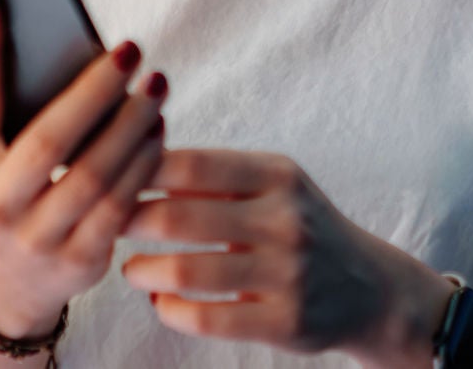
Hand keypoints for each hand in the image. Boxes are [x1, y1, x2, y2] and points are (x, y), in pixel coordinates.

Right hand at [0, 0, 169, 336]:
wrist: (7, 283)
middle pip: (50, 141)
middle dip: (93, 90)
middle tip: (130, 49)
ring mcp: (39, 238)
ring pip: (95, 175)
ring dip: (132, 124)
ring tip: (155, 83)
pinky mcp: (81, 261)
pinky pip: (121, 206)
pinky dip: (143, 164)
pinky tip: (157, 129)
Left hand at [117, 148, 454, 364]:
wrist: (369, 289)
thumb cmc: (301, 226)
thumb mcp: (274, 186)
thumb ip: (216, 174)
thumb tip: (133, 150)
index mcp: (277, 175)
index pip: (192, 164)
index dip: (140, 168)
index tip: (108, 174)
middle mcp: (285, 219)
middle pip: (180, 216)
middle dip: (128, 218)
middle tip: (103, 220)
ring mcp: (287, 273)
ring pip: (185, 271)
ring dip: (141, 269)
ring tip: (128, 266)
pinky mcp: (284, 322)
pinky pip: (205, 318)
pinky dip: (169, 309)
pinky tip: (159, 299)